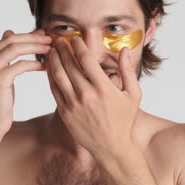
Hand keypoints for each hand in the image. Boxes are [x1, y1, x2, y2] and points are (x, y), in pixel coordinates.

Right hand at [0, 29, 51, 137]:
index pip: (8, 39)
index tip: (44, 35)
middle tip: (51, 39)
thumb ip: (4, 54)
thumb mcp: (1, 73)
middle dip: (33, 39)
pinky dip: (35, 64)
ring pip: (16, 49)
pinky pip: (21, 65)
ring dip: (36, 48)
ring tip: (51, 49)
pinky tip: (45, 66)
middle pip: (12, 41)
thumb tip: (9, 31)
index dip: (28, 35)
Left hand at [45, 36, 141, 158]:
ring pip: (59, 76)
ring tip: (52, 50)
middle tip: (60, 40)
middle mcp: (87, 95)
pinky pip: (54, 90)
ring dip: (54, 60)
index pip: (86, 59)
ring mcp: (74, 104)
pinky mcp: (65, 113)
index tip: (75, 38)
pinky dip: (50, 77)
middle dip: (63, 49)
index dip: (78, 45)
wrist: (111, 147)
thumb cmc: (124, 120)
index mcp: (104, 88)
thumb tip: (124, 49)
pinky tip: (50, 68)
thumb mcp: (134, 94)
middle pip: (70, 65)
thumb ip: (128, 70)